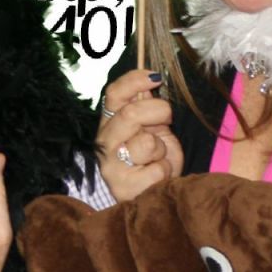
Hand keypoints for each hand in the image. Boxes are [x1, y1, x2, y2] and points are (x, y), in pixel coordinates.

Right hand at [97, 69, 182, 202]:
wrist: (153, 193)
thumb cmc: (152, 159)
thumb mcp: (153, 127)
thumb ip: (148, 106)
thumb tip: (151, 78)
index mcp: (110, 122)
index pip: (114, 94)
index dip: (134, 81)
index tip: (156, 78)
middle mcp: (105, 142)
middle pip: (130, 114)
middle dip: (158, 113)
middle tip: (166, 121)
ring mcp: (111, 165)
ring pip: (146, 143)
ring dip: (161, 149)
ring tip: (156, 158)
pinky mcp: (122, 187)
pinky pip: (157, 169)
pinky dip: (165, 171)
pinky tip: (156, 176)